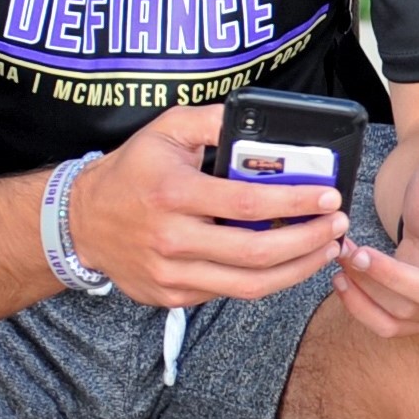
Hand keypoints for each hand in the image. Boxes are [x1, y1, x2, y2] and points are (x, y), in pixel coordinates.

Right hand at [68, 104, 349, 307]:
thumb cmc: (131, 171)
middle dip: (308, 240)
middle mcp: (172, 240)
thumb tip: (262, 121)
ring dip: (297, 269)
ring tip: (325, 248)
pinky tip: (289, 262)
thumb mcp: (165, 129)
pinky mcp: (172, 297)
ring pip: (249, 285)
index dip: (294, 202)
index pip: (247, 204)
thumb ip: (213, 120)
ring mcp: (172, 275)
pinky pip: (229, 293)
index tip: (329, 196)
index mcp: (173, 194)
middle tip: (337, 224)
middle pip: (256, 253)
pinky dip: (266, 280)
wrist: (81, 222)